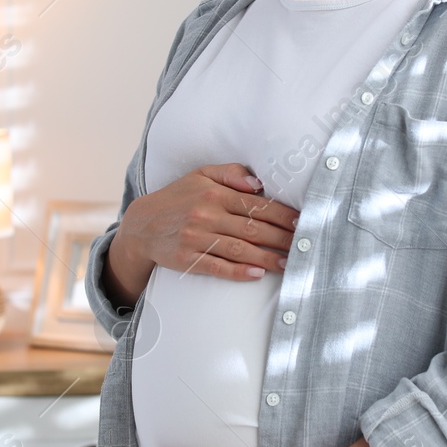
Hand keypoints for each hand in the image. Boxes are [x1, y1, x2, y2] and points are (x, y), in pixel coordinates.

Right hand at [117, 164, 299, 286]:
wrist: (142, 224)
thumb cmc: (179, 197)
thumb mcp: (201, 174)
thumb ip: (231, 172)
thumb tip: (259, 182)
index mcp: (214, 193)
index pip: (256, 205)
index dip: (282, 215)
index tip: (302, 222)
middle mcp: (206, 214)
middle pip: (253, 228)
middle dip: (282, 238)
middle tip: (304, 246)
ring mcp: (196, 238)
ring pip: (239, 249)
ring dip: (267, 258)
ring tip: (288, 264)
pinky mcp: (187, 259)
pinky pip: (217, 267)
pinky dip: (238, 272)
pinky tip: (257, 274)